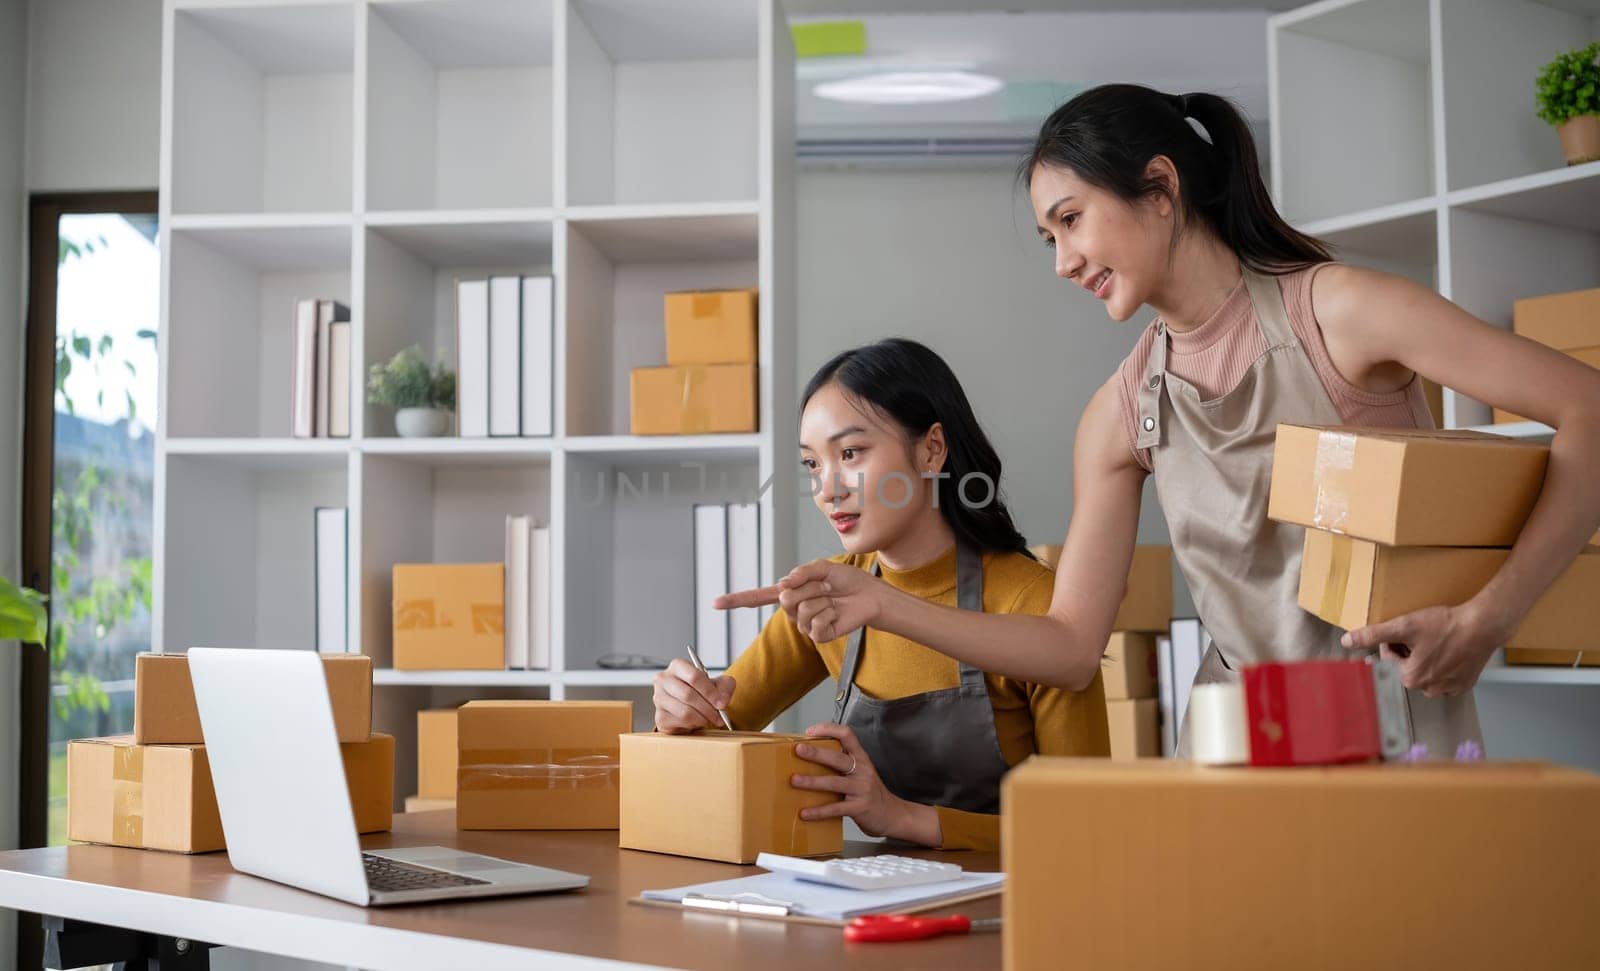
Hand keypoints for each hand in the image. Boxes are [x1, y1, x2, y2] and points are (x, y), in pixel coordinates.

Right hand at [651, 658, 734, 732]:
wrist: (691, 706)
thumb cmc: (702, 691)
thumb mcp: (719, 684)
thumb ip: (725, 687)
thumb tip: (722, 701)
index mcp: (678, 666)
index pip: (693, 676)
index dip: (709, 691)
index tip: (721, 703)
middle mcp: (664, 680)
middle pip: (688, 695)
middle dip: (708, 708)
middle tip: (720, 716)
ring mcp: (658, 698)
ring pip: (684, 711)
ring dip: (702, 718)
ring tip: (710, 719)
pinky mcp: (659, 716)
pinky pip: (679, 722)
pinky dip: (693, 724)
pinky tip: (697, 721)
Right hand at [716, 559, 885, 642]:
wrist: (869, 595)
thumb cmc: (846, 581)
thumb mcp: (822, 568)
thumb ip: (801, 572)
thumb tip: (783, 584)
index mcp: (790, 592)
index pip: (758, 598)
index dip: (736, 600)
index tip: (715, 603)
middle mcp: (793, 609)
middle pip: (785, 599)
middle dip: (809, 588)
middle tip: (825, 587)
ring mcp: (805, 624)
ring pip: (803, 610)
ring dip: (822, 600)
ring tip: (833, 599)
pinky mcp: (819, 636)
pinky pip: (816, 624)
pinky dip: (830, 614)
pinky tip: (837, 613)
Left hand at [790, 723, 936, 844]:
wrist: (892, 815)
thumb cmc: (870, 792)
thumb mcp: (860, 773)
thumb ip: (842, 766)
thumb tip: (808, 761)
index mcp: (861, 758)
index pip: (847, 735)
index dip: (828, 729)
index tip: (810, 731)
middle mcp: (863, 770)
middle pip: (838, 758)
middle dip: (816, 753)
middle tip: (798, 750)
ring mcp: (862, 789)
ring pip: (834, 782)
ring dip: (812, 781)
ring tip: (794, 780)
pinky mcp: (859, 807)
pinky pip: (836, 808)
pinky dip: (818, 811)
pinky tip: (805, 813)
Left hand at [1341, 601, 1504, 696]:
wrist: (1483, 626)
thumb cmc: (1445, 626)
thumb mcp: (1403, 626)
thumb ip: (1373, 635)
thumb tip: (1347, 641)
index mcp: (1411, 679)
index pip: (1389, 659)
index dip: (1394, 641)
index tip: (1407, 631)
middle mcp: (1429, 690)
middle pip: (1407, 666)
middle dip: (1409, 651)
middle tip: (1422, 635)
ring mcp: (1449, 689)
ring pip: (1426, 671)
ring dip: (1426, 658)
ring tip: (1437, 641)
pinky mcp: (1465, 684)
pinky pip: (1445, 675)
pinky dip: (1443, 664)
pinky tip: (1450, 650)